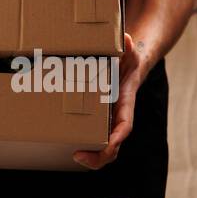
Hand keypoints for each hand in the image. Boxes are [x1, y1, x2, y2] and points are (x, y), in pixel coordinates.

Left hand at [73, 32, 143, 169]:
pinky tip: (67, 147)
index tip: (109, 144)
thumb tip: (124, 39)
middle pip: (114, 146)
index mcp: (125, 104)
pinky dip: (86, 147)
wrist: (129, 65)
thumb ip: (127, 48)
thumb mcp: (129, 52)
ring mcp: (108, 121)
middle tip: (78, 157)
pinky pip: (94, 139)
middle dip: (99, 157)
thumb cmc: (128, 60)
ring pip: (104, 148)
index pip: (124, 126)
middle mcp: (117, 117)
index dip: (117, 137)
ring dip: (92, 157)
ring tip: (75, 157)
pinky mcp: (98, 121)